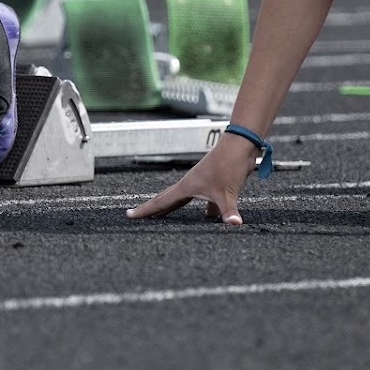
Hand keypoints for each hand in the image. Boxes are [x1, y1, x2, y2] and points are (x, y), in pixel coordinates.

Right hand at [127, 137, 255, 222]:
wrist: (241, 145)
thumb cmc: (229, 164)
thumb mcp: (228, 191)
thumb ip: (229, 210)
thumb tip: (234, 224)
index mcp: (187, 187)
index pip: (161, 202)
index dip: (145, 210)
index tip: (129, 215)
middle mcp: (191, 185)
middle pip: (167, 200)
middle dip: (153, 210)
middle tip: (138, 217)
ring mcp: (202, 183)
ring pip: (183, 200)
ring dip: (173, 210)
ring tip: (164, 219)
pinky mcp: (214, 184)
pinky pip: (203, 202)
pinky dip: (202, 211)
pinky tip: (208, 218)